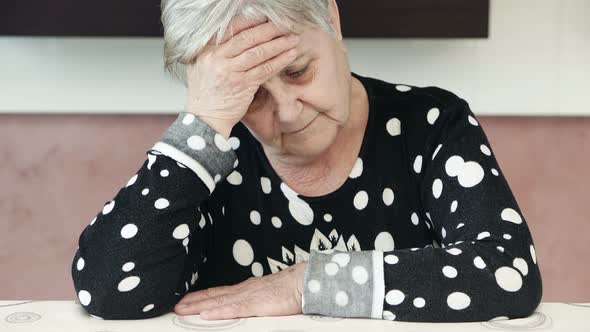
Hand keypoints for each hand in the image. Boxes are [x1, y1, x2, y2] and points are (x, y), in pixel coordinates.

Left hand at [174, 262, 305, 319]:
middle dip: (193, 301)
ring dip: (199, 306)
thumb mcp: (266, 295)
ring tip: (182, 310)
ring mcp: (248, 297)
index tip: (186, 300)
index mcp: (246, 289)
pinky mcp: (256, 305)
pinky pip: (234, 310)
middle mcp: (243, 291)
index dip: (201, 297)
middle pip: (213, 296)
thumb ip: (253, 301)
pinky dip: (218, 312)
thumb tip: (244, 307)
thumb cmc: (290, 290)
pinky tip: (206, 316)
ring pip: (218, 302)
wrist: (304, 282)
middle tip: (176, 306)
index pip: (218, 293)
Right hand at [185, 16, 300, 136]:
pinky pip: (265, 69)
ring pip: (259, 52)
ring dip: (279, 44)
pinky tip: (290, 55)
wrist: (204, 120)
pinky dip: (280, 61)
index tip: (266, 18)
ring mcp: (230, 71)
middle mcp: (217, 58)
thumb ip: (215, 51)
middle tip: (285, 25)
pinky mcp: (243, 85)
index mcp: (206, 50)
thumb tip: (234, 34)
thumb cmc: (205, 94)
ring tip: (292, 38)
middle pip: (248, 37)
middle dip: (269, 30)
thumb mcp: (201, 67)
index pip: (232, 28)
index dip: (252, 21)